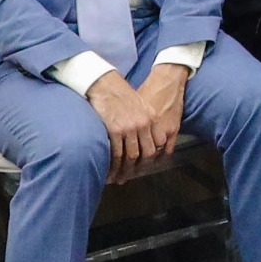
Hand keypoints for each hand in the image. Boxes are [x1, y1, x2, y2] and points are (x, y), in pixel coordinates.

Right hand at [86, 64, 187, 179]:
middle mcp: (142, 124)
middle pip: (145, 154)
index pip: (156, 145)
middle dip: (138, 169)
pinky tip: (109, 171)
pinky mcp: (115, 130)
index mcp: (150, 118)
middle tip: (129, 176)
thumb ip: (145, 121)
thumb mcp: (140, 104)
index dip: (151, 159)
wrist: (104, 83)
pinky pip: (116, 153)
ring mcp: (129, 128)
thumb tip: (144, 138)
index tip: (143, 167)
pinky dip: (113, 165)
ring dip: (125, 170)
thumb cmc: (119, 93)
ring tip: (118, 177)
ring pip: (131, 156)